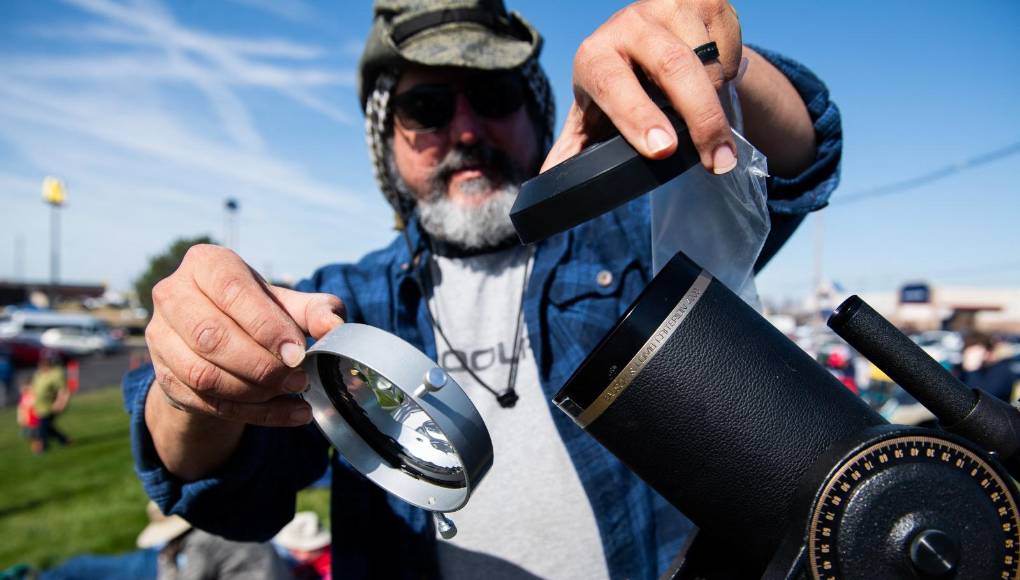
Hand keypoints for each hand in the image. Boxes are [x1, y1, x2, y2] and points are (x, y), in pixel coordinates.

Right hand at [146, 244, 343, 427]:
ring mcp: (160, 338)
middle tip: (298, 379)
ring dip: (254, 392)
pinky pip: (206, 403)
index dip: (266, 325)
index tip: (298, 353)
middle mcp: (173, 295)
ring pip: (202, 374)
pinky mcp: (164, 377)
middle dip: (261, 365)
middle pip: (210, 336)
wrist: (218, 343)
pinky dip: (252, 413)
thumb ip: (315, 310)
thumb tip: (334, 326)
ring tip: (293, 393)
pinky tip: (288, 413)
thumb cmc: (256, 312)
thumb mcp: (287, 304)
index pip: (232, 291)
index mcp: (205, 264)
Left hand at [543, 0, 741, 173]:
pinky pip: (729, 47)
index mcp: (594, 56)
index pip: (612, 84)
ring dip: (716, 100)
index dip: (637, 116)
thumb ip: (573, 150)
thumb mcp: (593, 118)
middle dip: (700, 118)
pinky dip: (730, 74)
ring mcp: (668, 7)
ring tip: (710, 121)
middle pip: (672, 67)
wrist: (653, 41)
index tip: (662, 149)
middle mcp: (628, 24)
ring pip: (707, 61)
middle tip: (717, 161)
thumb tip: (549, 181)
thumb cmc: (619, 89)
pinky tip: (713, 79)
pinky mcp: (704, 1)